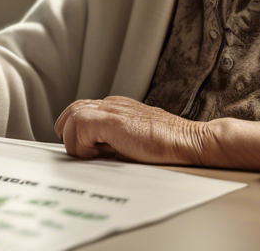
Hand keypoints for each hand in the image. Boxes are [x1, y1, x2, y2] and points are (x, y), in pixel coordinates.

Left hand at [54, 96, 208, 164]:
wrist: (189, 142)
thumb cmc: (169, 146)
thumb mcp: (133, 142)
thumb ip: (114, 142)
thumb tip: (96, 154)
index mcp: (117, 107)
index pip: (81, 110)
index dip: (75, 131)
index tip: (84, 151)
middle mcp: (113, 104)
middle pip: (72, 110)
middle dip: (69, 135)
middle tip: (83, 154)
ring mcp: (112, 110)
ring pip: (72, 118)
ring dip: (76, 142)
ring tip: (93, 156)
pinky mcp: (112, 120)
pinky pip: (79, 126)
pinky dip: (82, 145)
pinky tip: (98, 155)